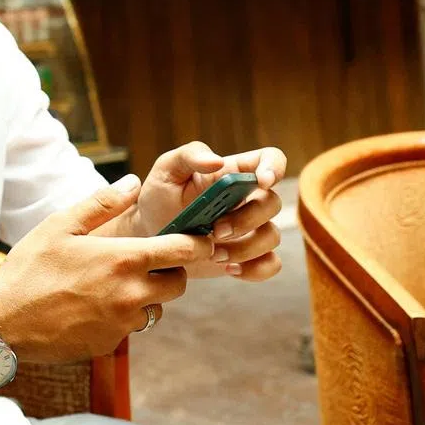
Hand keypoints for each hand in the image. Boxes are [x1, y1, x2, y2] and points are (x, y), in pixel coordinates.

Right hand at [0, 175, 212, 362]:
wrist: (4, 320)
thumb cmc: (30, 266)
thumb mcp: (61, 225)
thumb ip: (102, 203)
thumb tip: (134, 183)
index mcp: (122, 260)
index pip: (182, 251)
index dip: (197, 242)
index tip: (200, 237)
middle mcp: (130, 294)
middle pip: (178, 283)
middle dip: (171, 269)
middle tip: (148, 259)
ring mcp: (122, 324)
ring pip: (156, 307)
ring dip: (147, 294)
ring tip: (114, 282)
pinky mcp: (110, 344)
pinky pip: (131, 327)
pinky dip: (123, 315)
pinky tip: (93, 304)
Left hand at [133, 142, 286, 282]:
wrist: (151, 234)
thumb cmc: (160, 195)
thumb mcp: (166, 169)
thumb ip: (189, 155)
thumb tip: (217, 160)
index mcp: (232, 172)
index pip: (269, 159)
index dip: (273, 167)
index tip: (261, 181)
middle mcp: (247, 199)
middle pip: (272, 203)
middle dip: (248, 219)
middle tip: (215, 230)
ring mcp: (250, 228)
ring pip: (272, 236)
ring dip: (245, 248)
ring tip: (212, 253)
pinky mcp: (248, 255)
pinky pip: (271, 263)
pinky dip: (254, 269)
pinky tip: (229, 268)